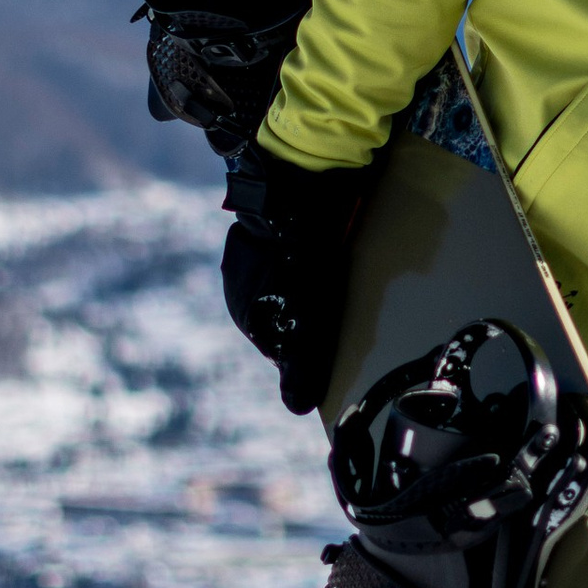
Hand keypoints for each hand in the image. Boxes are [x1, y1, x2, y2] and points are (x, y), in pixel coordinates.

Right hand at [221, 144, 374, 414]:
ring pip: (296, 279)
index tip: (334, 332)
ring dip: (320, 279)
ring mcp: (257, 246)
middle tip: (346, 301)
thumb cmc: (302, 253)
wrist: (301, 176)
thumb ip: (301, 364)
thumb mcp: (306, 316)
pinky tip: (341, 244)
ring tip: (347, 271)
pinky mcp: (278, 219)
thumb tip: (296, 410)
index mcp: (242, 305)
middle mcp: (240, 277)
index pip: (280, 344)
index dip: (310, 345)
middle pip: (289, 311)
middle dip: (316, 312)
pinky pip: (302, 247)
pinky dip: (319, 251)